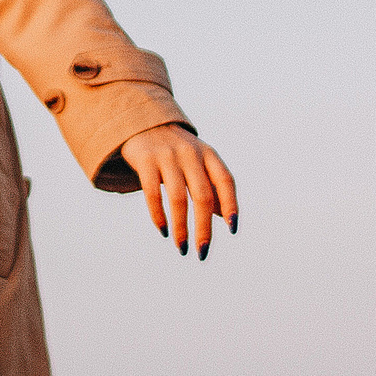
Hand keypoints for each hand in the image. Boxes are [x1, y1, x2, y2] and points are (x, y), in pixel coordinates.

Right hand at [122, 123, 237, 260]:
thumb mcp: (199, 161)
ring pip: (178, 198)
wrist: (143, 122)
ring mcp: (167, 155)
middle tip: (202, 252)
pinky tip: (164, 231)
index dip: (231, 205)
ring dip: (181, 228)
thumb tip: (225, 218)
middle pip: (203, 196)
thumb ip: (212, 185)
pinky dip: (159, 215)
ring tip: (182, 248)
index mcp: (209, 154)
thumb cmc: (177, 150)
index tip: (232, 229)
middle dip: (203, 228)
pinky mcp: (145, 160)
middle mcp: (191, 154)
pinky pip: (153, 192)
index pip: (226, 182)